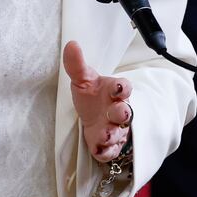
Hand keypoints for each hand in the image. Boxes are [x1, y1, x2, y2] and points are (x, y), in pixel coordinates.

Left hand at [63, 40, 132, 162]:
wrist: (94, 117)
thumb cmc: (92, 97)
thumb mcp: (83, 79)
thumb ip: (76, 64)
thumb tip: (71, 44)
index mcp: (114, 92)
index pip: (124, 88)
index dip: (122, 87)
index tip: (118, 87)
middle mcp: (118, 110)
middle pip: (125, 112)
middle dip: (122, 113)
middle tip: (118, 111)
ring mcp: (115, 129)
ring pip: (119, 132)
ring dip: (113, 134)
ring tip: (104, 134)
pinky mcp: (108, 145)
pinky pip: (111, 151)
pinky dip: (106, 151)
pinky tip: (99, 149)